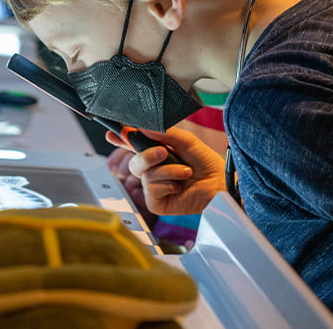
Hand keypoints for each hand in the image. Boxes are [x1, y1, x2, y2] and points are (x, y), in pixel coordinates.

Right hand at [105, 127, 225, 215]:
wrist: (220, 184)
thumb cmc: (207, 163)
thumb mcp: (185, 141)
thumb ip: (164, 133)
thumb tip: (142, 128)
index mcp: (159, 154)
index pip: (135, 146)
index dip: (122, 139)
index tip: (112, 133)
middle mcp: (154, 172)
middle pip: (134, 162)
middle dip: (146, 155)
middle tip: (163, 152)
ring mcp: (154, 189)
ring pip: (143, 175)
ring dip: (167, 170)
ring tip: (185, 172)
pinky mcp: (157, 203)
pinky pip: (150, 189)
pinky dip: (167, 184)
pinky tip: (179, 187)